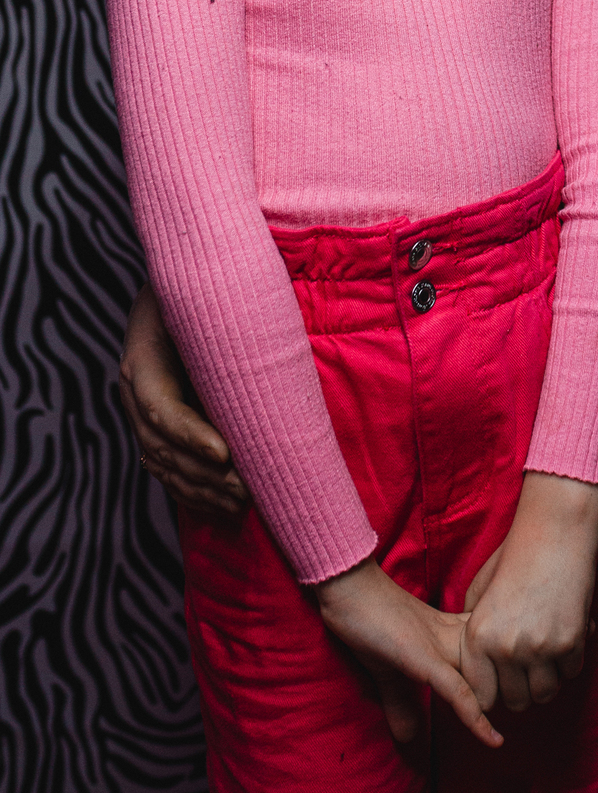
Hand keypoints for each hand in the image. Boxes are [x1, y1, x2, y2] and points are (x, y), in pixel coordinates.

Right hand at [119, 283, 247, 517]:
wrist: (181, 283)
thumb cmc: (201, 289)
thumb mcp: (204, 301)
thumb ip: (223, 325)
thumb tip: (266, 355)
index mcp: (142, 362)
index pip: (160, 409)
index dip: (190, 436)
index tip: (225, 455)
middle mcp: (135, 393)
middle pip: (162, 447)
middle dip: (204, 475)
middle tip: (247, 490)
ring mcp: (140, 414)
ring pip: (164, 465)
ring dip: (202, 490)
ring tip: (243, 504)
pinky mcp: (155, 427)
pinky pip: (167, 469)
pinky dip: (193, 493)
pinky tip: (224, 508)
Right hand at [316, 556, 500, 748]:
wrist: (349, 589)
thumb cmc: (368, 622)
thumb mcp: (388, 671)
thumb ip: (402, 701)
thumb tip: (409, 737)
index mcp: (450, 632)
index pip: (490, 653)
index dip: (505, 673)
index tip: (517, 695)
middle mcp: (453, 637)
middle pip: (496, 665)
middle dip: (512, 689)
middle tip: (525, 713)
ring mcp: (440, 647)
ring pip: (483, 678)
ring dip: (499, 705)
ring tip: (511, 733)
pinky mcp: (424, 658)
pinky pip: (456, 690)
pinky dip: (473, 715)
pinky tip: (491, 737)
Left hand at [461, 472, 597, 714]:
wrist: (553, 534)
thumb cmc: (514, 558)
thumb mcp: (480, 591)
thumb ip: (473, 629)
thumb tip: (477, 666)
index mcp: (478, 636)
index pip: (481, 697)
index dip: (493, 693)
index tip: (501, 682)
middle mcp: (506, 647)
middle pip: (515, 702)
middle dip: (522, 689)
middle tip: (528, 669)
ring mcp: (539, 648)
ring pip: (545, 694)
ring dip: (548, 680)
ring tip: (547, 657)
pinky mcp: (570, 642)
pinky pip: (571, 673)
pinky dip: (570, 661)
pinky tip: (565, 638)